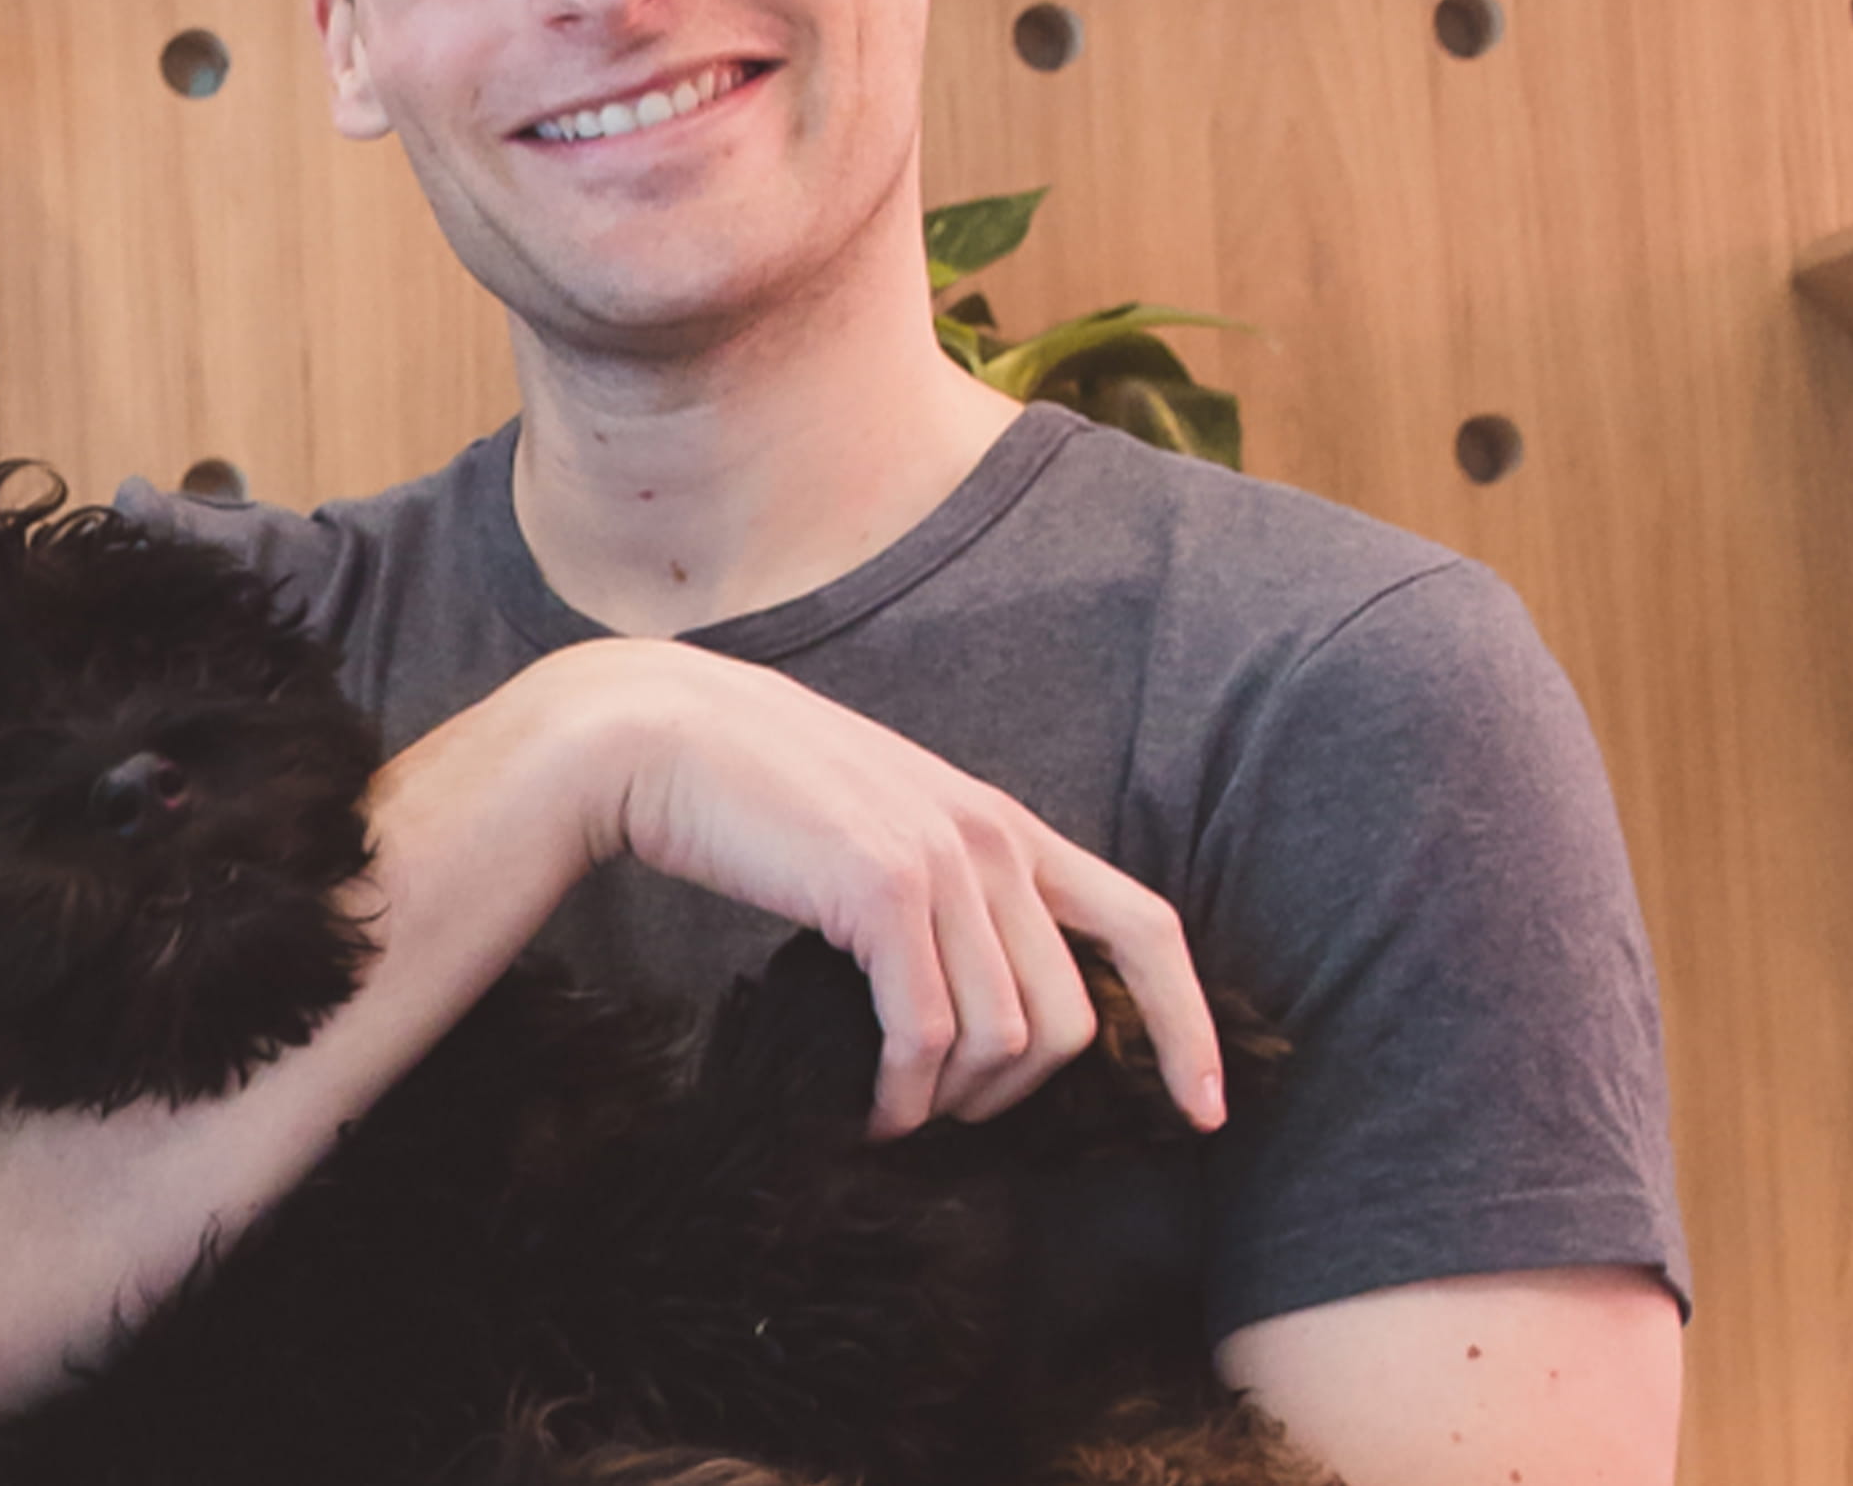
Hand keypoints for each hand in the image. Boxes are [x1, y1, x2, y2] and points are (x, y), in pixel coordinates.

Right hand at [456, 638, 1225, 1140]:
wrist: (647, 735)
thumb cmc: (737, 786)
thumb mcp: (867, 825)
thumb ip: (930, 882)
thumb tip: (953, 990)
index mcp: (1000, 819)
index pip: (1144, 925)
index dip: (1187, 1025)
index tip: (1204, 1106)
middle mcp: (991, 835)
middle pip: (1073, 1017)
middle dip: (1015, 1097)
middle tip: (942, 1118)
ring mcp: (941, 859)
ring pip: (1005, 1038)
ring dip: (951, 1102)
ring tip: (892, 1113)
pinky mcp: (880, 889)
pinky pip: (926, 1033)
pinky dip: (902, 1096)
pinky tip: (869, 1114)